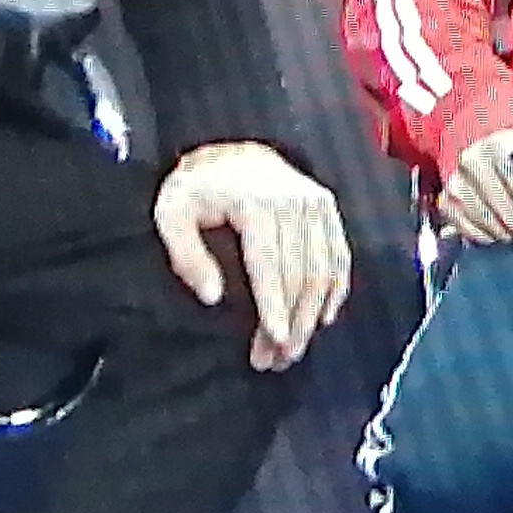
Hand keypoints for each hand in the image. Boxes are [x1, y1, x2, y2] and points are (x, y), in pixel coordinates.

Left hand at [151, 143, 351, 370]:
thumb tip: (213, 297)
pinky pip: (339, 256)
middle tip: (276, 360)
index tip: (274, 341)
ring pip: (323, 271)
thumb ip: (186, 256)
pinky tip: (323, 319)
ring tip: (292, 350)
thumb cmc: (197, 188)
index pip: (270, 264)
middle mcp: (293, 200)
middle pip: (300, 274)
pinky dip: (335, 291)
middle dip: (291, 323)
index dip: (273, 306)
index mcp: (255, 202)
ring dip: (311, 316)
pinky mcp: (327, 208)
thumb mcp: (172, 214)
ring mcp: (315, 203)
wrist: (230, 152)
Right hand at [436, 122, 512, 246]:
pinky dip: (482, 235)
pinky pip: (465, 226)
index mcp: (492, 149)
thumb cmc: (505, 149)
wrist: (470, 145)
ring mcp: (454, 184)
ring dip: (503, 232)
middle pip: (501, 206)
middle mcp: (469, 166)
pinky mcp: (445, 200)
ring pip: (484, 219)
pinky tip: (495, 238)